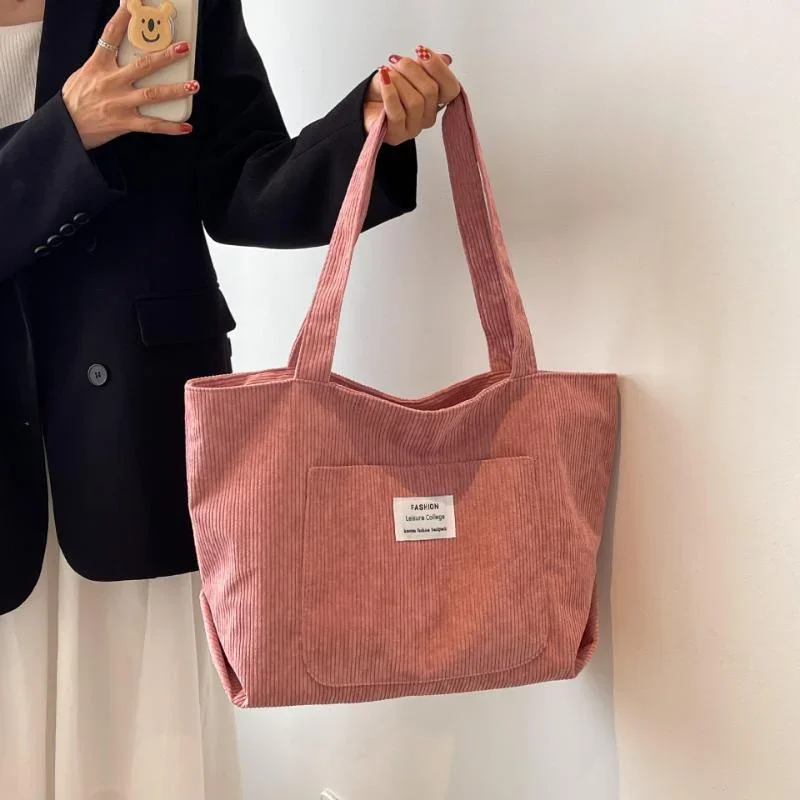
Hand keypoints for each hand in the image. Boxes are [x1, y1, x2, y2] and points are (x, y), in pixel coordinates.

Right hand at [61, 4, 199, 149]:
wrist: (65, 127)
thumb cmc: (75, 98)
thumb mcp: (85, 72)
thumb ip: (104, 62)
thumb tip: (122, 51)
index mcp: (98, 65)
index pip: (111, 36)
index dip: (123, 18)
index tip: (133, 4)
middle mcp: (112, 82)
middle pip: (143, 65)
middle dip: (165, 56)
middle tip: (184, 48)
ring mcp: (120, 103)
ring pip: (153, 94)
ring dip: (175, 90)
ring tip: (193, 85)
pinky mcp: (125, 123)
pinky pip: (152, 125)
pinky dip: (171, 127)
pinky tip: (186, 127)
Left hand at [364, 46, 460, 145]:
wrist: (365, 104)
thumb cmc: (386, 88)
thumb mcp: (406, 70)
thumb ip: (426, 65)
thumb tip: (445, 59)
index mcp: (436, 101)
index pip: (450, 88)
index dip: (439, 68)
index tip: (422, 51)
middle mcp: (428, 116)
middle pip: (431, 91)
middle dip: (412, 70)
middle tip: (396, 61)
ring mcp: (413, 128)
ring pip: (415, 102)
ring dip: (399, 81)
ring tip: (386, 72)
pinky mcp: (396, 134)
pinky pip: (397, 112)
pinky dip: (390, 92)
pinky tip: (383, 79)